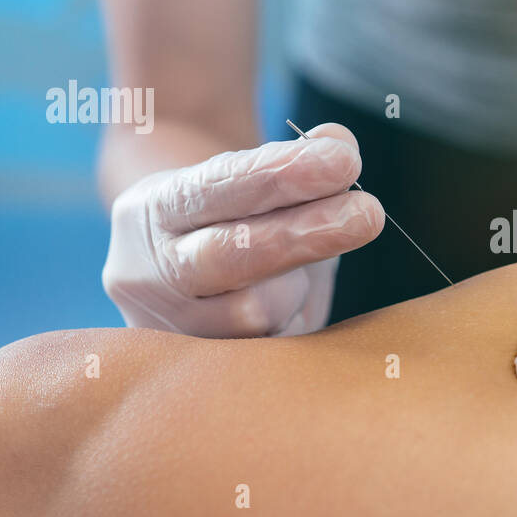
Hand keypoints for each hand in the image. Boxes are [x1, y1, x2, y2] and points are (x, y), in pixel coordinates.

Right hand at [102, 123, 382, 336]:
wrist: (182, 265)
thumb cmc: (234, 215)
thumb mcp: (253, 178)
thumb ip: (300, 157)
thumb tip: (339, 145)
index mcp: (150, 212)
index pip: (214, 188)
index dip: (279, 175)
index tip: (343, 159)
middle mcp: (147, 275)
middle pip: (228, 257)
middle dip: (304, 233)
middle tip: (369, 212)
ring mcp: (172, 330)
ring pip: (253, 312)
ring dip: (300, 284)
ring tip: (310, 265)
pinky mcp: (207, 371)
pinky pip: (272, 350)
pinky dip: (298, 318)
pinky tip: (305, 300)